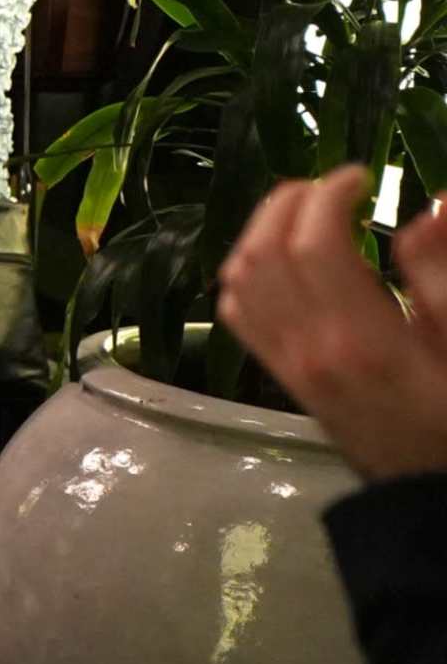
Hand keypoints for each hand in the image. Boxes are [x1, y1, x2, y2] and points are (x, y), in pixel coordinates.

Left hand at [221, 168, 446, 478]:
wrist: (429, 488)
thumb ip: (445, 275)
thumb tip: (439, 203)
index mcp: (364, 340)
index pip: (315, 245)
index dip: (330, 195)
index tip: (361, 175)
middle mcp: (312, 349)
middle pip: (266, 252)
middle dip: (292, 201)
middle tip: (333, 185)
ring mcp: (289, 364)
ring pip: (241, 276)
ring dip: (263, 228)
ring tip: (307, 208)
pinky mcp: (281, 374)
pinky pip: (238, 311)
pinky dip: (247, 269)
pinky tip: (281, 257)